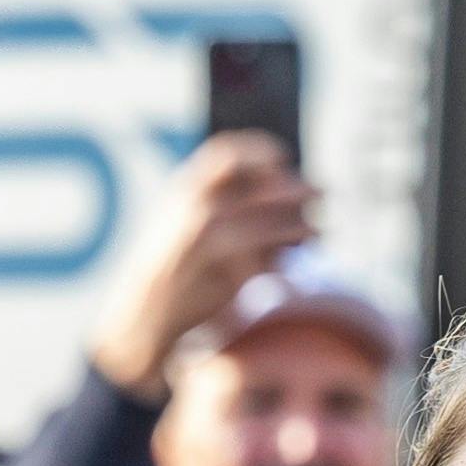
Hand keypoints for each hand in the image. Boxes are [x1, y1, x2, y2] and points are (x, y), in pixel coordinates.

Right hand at [88, 133, 318, 398]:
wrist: (144, 313)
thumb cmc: (169, 261)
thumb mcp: (177, 215)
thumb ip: (214, 193)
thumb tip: (275, 176)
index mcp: (186, 191)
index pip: (231, 155)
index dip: (262, 152)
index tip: (283, 159)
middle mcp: (202, 212)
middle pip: (269, 190)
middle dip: (300, 191)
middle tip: (320, 194)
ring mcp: (217, 245)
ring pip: (279, 228)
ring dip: (304, 228)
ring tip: (316, 233)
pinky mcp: (232, 278)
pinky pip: (274, 263)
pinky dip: (289, 260)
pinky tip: (294, 262)